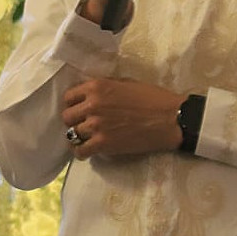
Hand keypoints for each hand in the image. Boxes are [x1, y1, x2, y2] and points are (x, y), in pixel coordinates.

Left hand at [62, 78, 186, 159]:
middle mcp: (92, 104)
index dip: (73, 104)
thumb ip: (105, 87)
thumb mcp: (125, 83)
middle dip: (74, 121)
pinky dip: (81, 152)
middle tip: (84, 125)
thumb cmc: (152, 98)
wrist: (169, 118)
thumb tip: (91, 95)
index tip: (79, 110)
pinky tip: (88, 150)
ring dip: (78, 137)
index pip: (69, 97)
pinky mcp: (103, 143)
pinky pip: (80, 151)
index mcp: (97, 86)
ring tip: (87, 139)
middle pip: (67, 117)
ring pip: (71, 134)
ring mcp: (96, 125)